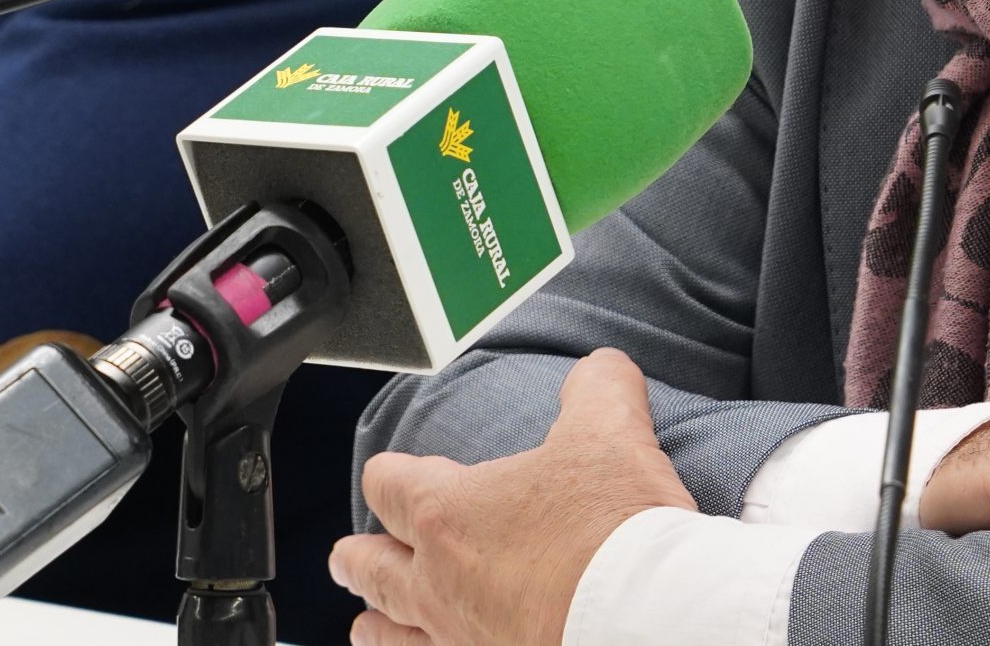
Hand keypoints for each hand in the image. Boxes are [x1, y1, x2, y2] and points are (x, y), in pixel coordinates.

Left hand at [332, 349, 693, 645]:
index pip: (388, 484)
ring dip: (377, 624)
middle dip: (359, 559)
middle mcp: (438, 582)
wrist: (645, 620)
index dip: (390, 475)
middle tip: (345, 559)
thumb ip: (597, 388)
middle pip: (373, 568)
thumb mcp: (610, 430)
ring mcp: (458, 640)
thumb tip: (600, 370)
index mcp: (449, 512)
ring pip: (392, 635)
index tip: (392, 476)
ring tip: (365, 625)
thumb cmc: (614, 528)